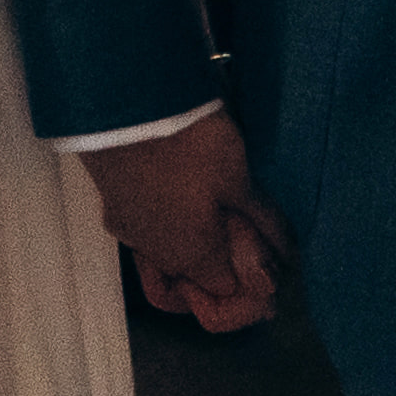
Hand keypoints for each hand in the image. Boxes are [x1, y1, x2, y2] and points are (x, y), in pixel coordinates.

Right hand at [74, 110, 289, 334]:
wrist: (125, 103)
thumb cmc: (190, 145)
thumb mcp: (239, 180)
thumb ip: (263, 221)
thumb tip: (285, 254)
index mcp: (191, 257)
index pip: (226, 292)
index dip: (251, 275)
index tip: (268, 247)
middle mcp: (154, 253)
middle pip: (190, 277)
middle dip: (218, 263)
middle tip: (243, 228)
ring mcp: (127, 228)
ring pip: (163, 254)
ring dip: (189, 241)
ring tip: (214, 205)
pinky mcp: (111, 200)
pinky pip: (143, 226)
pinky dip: (165, 219)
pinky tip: (181, 189)